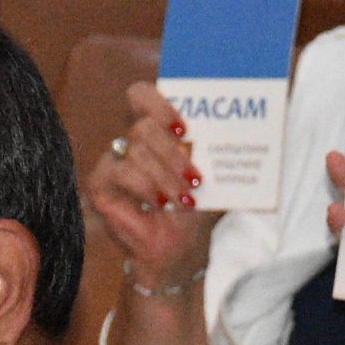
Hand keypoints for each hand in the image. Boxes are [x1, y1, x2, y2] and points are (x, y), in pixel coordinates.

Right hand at [85, 83, 218, 293]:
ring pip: (137, 150)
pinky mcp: (100, 184)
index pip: (142, 95)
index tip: (184, 128)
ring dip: (166, 176)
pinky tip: (161, 203)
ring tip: (186, 199)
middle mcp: (130, 142)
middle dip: (173, 152)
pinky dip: (146, 187)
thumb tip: (245, 126)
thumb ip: (216, 149)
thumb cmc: (193, 209)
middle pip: (143, 125)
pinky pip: (121, 171)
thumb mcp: (211, 175)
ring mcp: (112, 162)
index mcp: (154, 130)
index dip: (159, 103)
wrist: (178, 250)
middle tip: (195, 176)